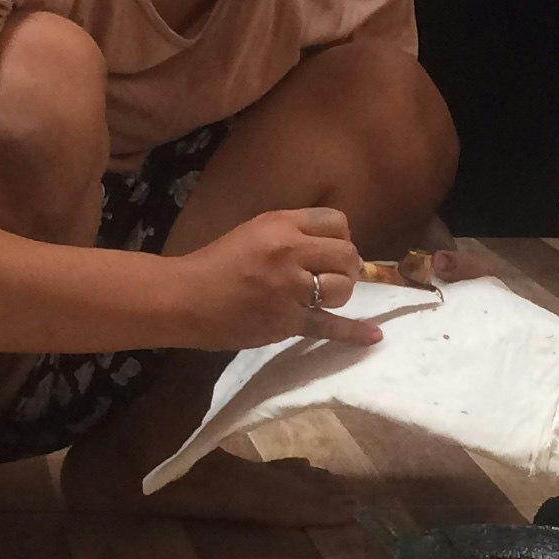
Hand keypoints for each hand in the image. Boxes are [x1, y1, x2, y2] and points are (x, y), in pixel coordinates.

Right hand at [175, 207, 379, 349]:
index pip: (336, 222)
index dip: (340, 236)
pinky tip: (373, 336)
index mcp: (282, 224)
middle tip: (334, 275)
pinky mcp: (288, 321)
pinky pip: (330, 325)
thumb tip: (330, 246)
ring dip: (340, 292)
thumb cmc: (216, 263)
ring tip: (324, 296)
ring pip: (342, 287)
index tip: (329, 250)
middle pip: (347, 254)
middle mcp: (291, 252)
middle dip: (347, 265)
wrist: (185, 298)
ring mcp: (291, 289)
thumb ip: (291, 233)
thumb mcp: (254, 231)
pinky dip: (354, 332)